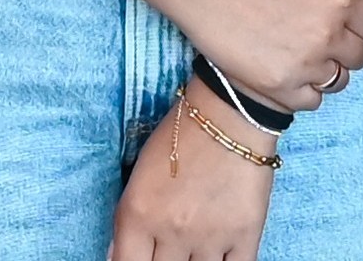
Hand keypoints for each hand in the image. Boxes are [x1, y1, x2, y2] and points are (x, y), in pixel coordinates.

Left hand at [108, 82, 278, 260]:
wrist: (229, 116)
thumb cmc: (178, 137)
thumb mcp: (138, 175)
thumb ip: (127, 222)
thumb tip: (118, 257)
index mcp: (138, 215)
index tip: (141, 259)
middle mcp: (170, 232)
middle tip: (170, 249)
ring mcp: (209, 238)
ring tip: (191, 248)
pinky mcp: (244, 237)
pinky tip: (217, 257)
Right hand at [170, 0, 362, 112]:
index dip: (355, 18)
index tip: (333, 13)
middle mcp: (327, 34)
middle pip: (359, 55)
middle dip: (345, 44)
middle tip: (316, 31)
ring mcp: (303, 63)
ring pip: (338, 80)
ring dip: (328, 67)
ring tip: (302, 50)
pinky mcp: (277, 85)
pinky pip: (312, 101)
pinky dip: (306, 89)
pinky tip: (289, 68)